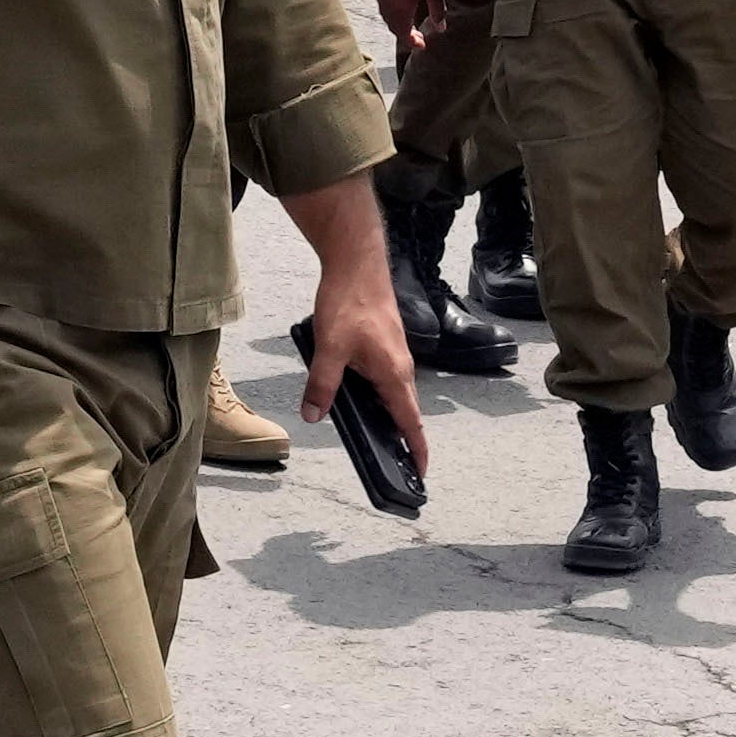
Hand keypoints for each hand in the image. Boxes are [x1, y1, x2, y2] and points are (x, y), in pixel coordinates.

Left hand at [300, 232, 421, 475]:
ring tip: (378, 437)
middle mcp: (401, 367)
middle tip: (398, 464)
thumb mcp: (329, 348)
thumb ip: (322, 385)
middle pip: (406, 412)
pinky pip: (387, 379)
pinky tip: (360, 396)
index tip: (421, 473)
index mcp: (394, 374)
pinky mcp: (385, 343)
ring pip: (395, 394)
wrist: (357, 262)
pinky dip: (380, 396)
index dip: (417, 450)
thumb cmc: (349, 302)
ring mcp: (395, 354)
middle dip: (404, 439)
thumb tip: (314, 416)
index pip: (411, 423)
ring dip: (391, 416)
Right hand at [372, 0, 445, 50]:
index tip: (423, 45)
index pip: (403, 34)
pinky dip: (392, 12)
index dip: (413, 43)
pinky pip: (383, 4)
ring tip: (411, 23)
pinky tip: (402, 6)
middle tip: (419, 37)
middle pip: (393, 27)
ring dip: (398, 23)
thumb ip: (438, 10)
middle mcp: (385, 3)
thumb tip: (441, 28)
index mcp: (399, 7)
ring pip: (387, 16)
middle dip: (405, 34)